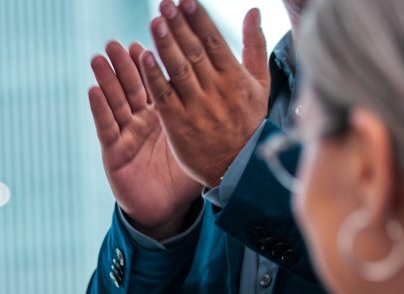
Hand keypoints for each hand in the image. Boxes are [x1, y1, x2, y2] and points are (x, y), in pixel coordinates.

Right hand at [89, 41, 203, 237]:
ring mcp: (126, 134)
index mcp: (164, 114)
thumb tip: (240, 90)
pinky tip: (94, 91)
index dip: (152, 59)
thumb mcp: (203, 141)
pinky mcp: (114, 152)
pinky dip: (100, 108)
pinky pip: (106, 127)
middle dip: (124, 63)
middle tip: (118, 41)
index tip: (150, 36)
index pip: (157, 80)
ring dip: (107, 78)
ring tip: (100, 57)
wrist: (167, 208)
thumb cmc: (185, 176)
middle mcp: (142, 120)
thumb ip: (213, 114)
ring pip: (115, 101)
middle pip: (132, 85)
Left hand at [141, 0, 269, 186]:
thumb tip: (253, 10)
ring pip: (178, 71)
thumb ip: (255, 46)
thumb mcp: (260, 84)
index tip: (185, 0)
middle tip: (164, 4)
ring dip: (165, 45)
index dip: (198, 18)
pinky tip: (143, 58)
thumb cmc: (249, 122)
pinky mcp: (179, 125)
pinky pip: (164, 97)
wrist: (240, 167)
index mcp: (235, 77)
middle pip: (193, 51)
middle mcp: (216, 90)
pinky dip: (154, 77)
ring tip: (154, 22)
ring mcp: (197, 108)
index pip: (213, 41)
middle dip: (178, 25)